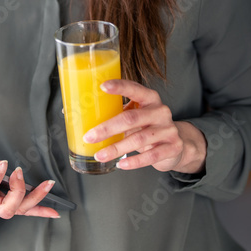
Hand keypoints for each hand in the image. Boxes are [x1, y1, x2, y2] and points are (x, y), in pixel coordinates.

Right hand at [0, 160, 59, 228]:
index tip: (3, 163)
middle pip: (7, 206)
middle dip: (18, 192)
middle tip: (21, 173)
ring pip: (19, 209)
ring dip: (36, 198)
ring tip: (49, 185)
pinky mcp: (0, 207)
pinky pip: (23, 211)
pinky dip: (39, 211)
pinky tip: (55, 211)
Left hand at [84, 79, 206, 174]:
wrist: (177, 145)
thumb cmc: (148, 127)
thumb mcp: (135, 116)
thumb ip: (115, 113)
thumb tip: (73, 113)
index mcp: (150, 98)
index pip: (135, 88)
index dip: (119, 87)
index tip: (102, 86)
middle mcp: (161, 111)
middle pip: (132, 118)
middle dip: (108, 128)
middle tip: (89, 136)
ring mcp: (169, 130)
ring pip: (139, 139)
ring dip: (116, 148)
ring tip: (100, 154)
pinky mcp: (173, 147)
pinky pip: (151, 156)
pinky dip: (134, 162)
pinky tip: (121, 164)